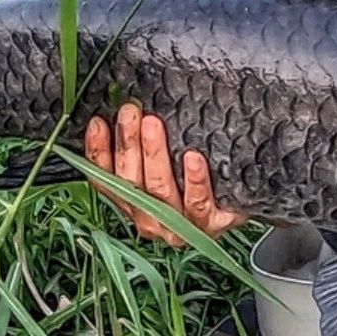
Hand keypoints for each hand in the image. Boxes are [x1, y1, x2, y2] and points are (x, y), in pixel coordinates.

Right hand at [85, 102, 246, 246]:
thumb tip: (129, 110)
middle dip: (128, 143)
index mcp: (133, 203)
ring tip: (153, 125)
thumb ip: (143, 145)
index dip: (99, 152)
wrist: (237, 203)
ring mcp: (177, 225)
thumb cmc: (197, 179)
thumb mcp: (164, 161)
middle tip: (131, 113)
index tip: (99, 123)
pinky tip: (193, 158)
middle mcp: (150, 218)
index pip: (106, 179)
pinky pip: (197, 203)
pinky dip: (194, 180)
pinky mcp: (207, 224)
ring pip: (159, 190)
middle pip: (131, 181)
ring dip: (153, 154)